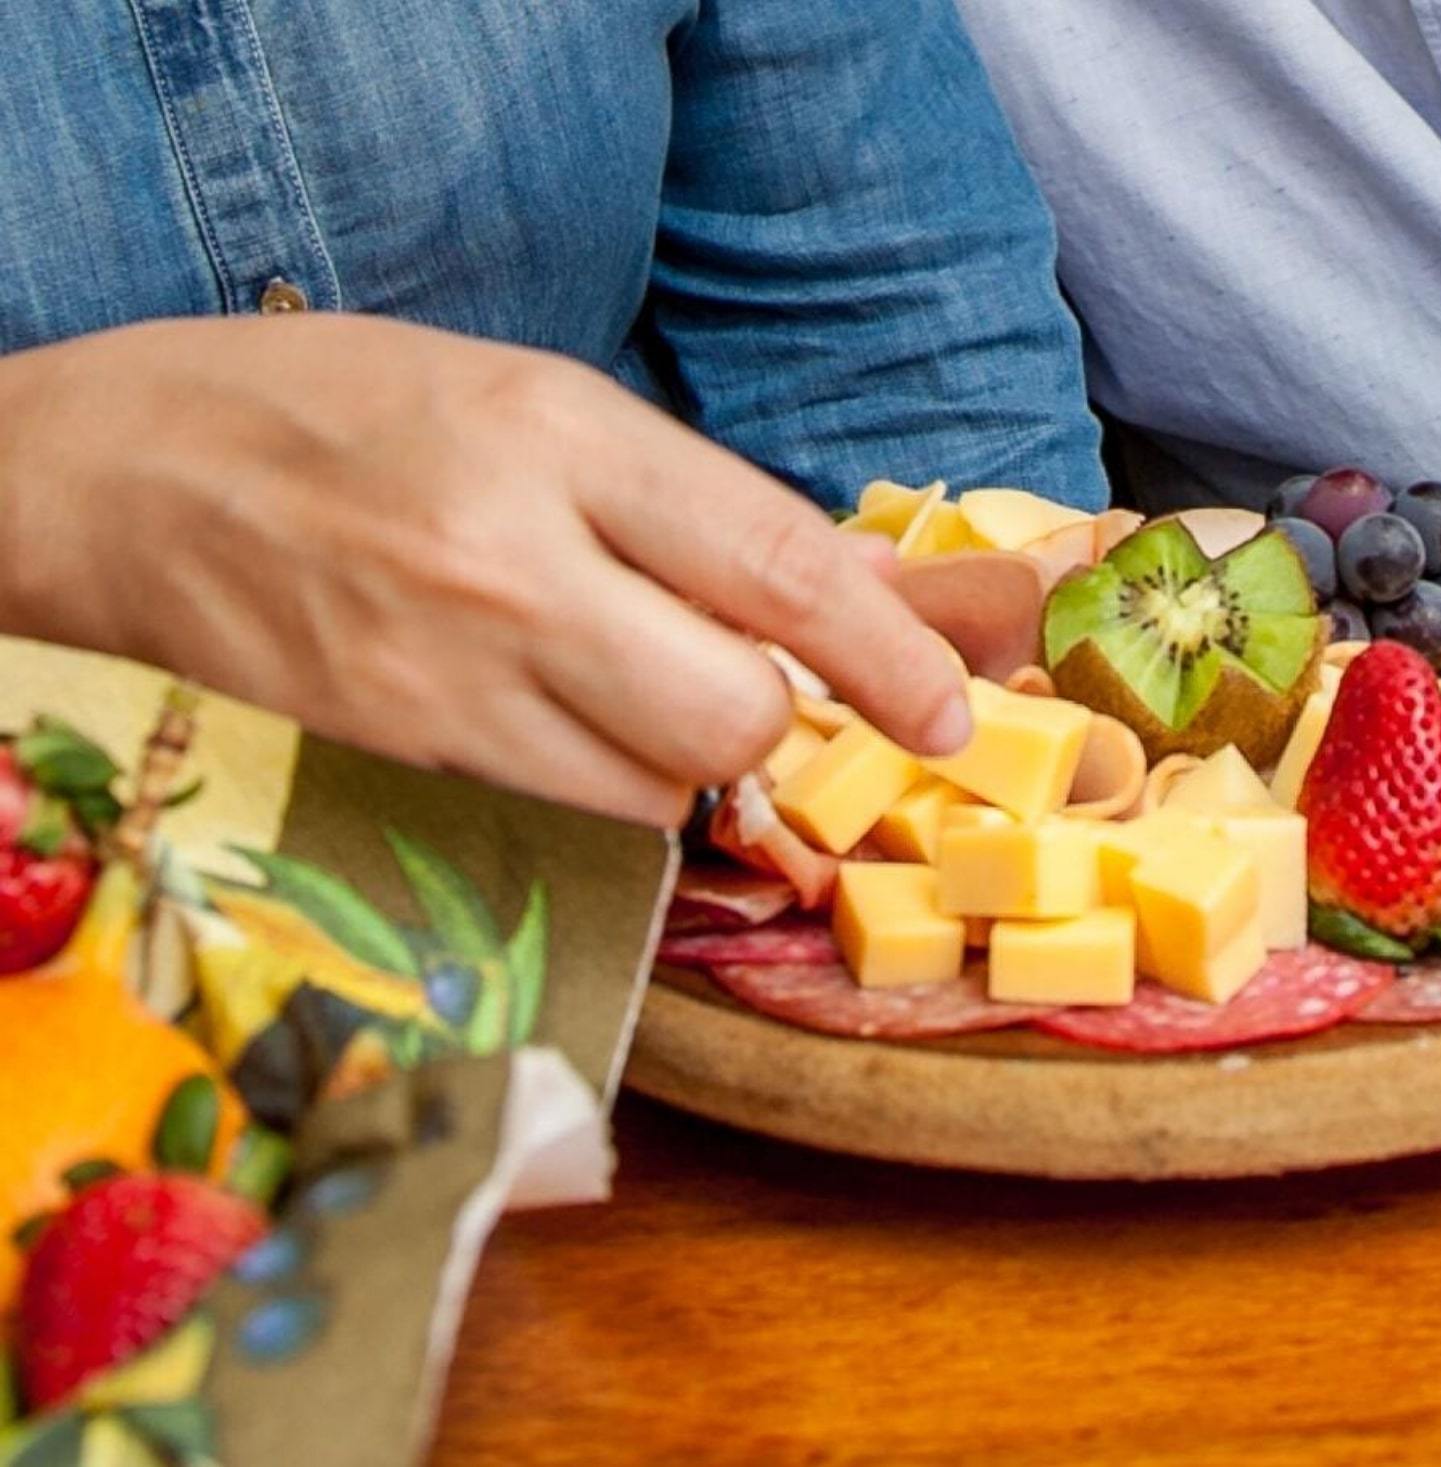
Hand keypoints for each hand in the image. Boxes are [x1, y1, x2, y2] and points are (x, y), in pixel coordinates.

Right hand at [0, 316, 969, 824]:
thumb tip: (866, 593)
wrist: (110, 477)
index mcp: (556, 438)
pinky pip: (565, 818)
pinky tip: (553, 719)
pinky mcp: (395, 764)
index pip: (778, 567)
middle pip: (731, 719)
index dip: (892, 654)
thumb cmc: (334, 410)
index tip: (952, 710)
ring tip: (617, 683)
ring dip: (679, 763)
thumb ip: (694, 503)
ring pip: (652, 795)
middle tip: (750, 684)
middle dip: (773, 722)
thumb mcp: (529, 398)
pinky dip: (599, 790)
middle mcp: (508, 569)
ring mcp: (442, 684)